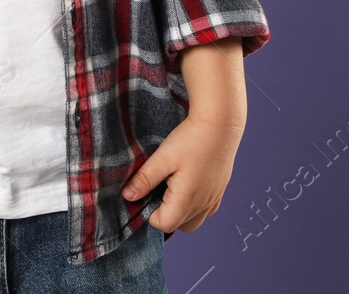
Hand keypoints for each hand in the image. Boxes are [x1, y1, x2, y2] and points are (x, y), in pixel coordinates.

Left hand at [120, 116, 245, 234]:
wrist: (220, 124)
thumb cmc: (191, 139)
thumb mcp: (163, 157)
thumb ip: (144, 179)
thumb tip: (128, 197)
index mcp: (187, 199)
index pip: (164, 224)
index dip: (149, 213)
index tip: (145, 193)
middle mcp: (202, 204)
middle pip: (178, 225)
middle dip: (164, 214)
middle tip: (157, 190)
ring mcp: (213, 199)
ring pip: (194, 220)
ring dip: (179, 211)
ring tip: (171, 187)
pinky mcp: (219, 190)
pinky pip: (205, 210)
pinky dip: (193, 205)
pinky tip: (186, 184)